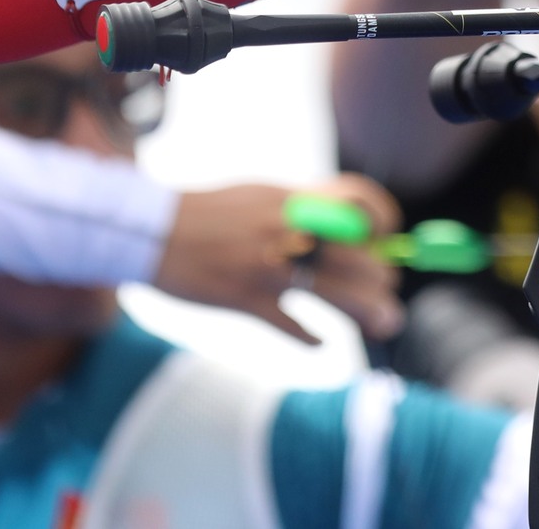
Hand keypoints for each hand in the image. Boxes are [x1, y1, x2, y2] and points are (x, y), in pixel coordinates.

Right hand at [153, 174, 405, 343]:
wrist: (149, 231)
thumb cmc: (209, 214)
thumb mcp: (261, 194)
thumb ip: (303, 205)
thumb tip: (352, 223)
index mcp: (292, 199)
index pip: (357, 200)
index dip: (383, 218)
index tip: (389, 236)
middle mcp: (285, 230)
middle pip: (356, 255)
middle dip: (382, 277)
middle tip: (388, 290)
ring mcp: (265, 267)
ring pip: (334, 291)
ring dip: (368, 310)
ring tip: (387, 322)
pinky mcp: (243, 300)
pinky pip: (288, 324)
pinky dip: (311, 337)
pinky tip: (321, 343)